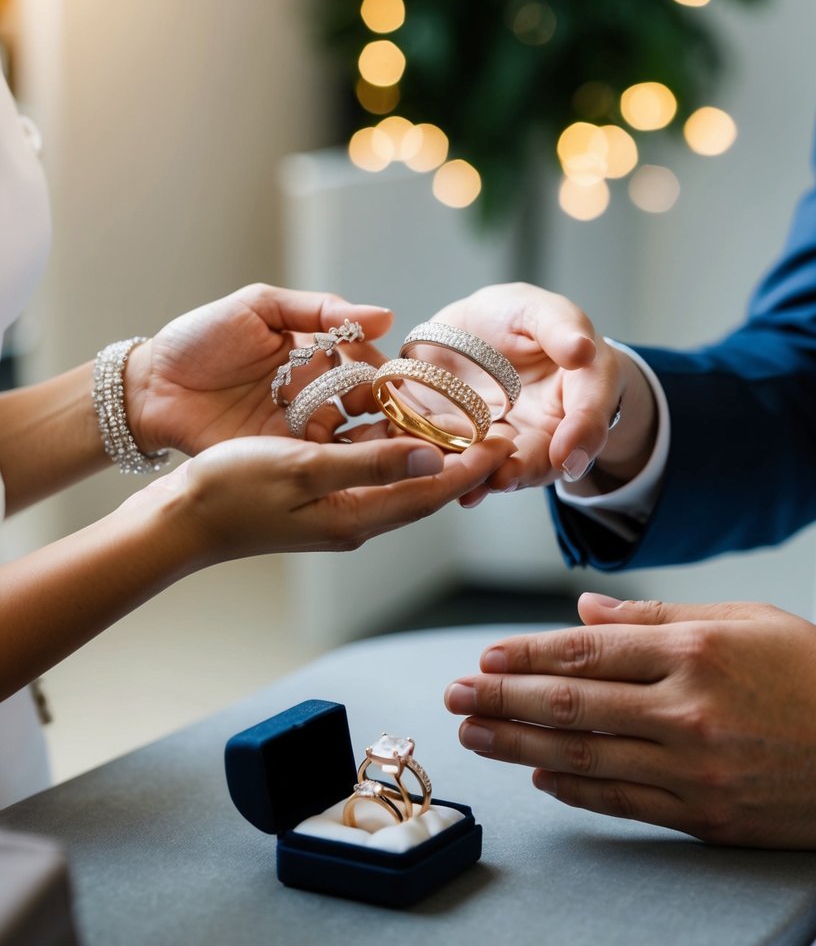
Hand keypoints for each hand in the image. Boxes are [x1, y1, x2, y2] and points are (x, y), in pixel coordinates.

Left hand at [123, 284, 393, 456]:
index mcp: (316, 354)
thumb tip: (385, 316)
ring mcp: (300, 429)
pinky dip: (340, 467)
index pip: (367, 364)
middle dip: (386, 414)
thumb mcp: (259, 307)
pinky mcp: (280, 459)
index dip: (384, 375)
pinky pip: (319, 465)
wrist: (151, 386)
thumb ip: (320, 310)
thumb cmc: (199, 338)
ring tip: (393, 451)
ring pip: (352, 439)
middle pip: (367, 407)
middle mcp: (316, 393)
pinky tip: (357, 469)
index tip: (394, 384)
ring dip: (373, 444)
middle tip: (397, 421)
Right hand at [150, 430, 514, 560]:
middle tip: (497, 432)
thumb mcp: (304, 469)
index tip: (505, 441)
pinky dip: (394, 453)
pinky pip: (371, 475)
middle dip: (462, 463)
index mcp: (357, 517)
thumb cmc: (232, 490)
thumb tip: (434, 457)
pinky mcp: (317, 500)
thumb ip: (371, 463)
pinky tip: (398, 430)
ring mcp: (336, 512)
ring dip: (431, 456)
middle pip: (423, 490)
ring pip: (399, 481)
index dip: (471, 466)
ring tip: (460, 425)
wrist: (180, 518)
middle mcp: (354, 519)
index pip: (430, 492)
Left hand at [429, 283, 656, 502]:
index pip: (589, 416)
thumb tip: (582, 350)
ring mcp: (505, 441)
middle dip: (524, 470)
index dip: (581, 435)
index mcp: (579, 392)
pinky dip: (451, 472)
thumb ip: (562, 329)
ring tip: (471, 489)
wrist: (474, 331)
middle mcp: (546, 428)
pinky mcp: (464, 444)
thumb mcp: (543, 311)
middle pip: (544, 457)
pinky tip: (438, 478)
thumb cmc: (520, 318)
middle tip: (507, 477)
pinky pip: (461, 462)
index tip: (567, 454)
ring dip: (486, 480)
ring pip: (502, 468)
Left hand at [444, 593, 815, 847]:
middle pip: (571, 701)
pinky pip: (623, 801)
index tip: (482, 656)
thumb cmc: (814, 675)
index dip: (525, 654)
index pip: (586, 649)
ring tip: (474, 735)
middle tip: (452, 696)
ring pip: (585, 755)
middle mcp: (687, 708)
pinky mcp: (707, 815)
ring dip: (518, 745)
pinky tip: (538, 777)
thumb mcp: (745, 620)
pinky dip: (574, 790)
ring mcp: (695, 767)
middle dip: (500, 698)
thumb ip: (657, 615)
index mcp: (695, 649)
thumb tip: (584, 610)